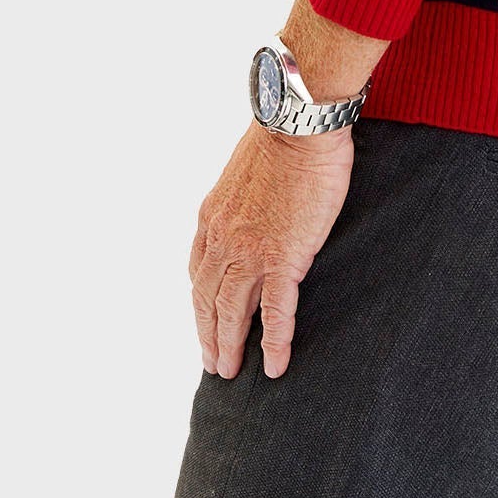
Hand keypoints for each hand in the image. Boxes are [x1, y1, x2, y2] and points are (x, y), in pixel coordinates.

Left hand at [188, 119, 354, 379]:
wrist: (298, 125)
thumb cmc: (282, 139)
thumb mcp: (243, 173)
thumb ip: (240, 201)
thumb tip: (252, 211)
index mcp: (212, 218)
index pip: (199, 272)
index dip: (202, 303)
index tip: (206, 322)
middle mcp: (222, 239)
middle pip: (207, 300)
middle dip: (208, 335)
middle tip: (214, 364)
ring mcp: (250, 251)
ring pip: (232, 312)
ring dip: (229, 346)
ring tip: (231, 372)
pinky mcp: (282, 257)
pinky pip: (275, 311)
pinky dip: (275, 341)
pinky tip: (276, 365)